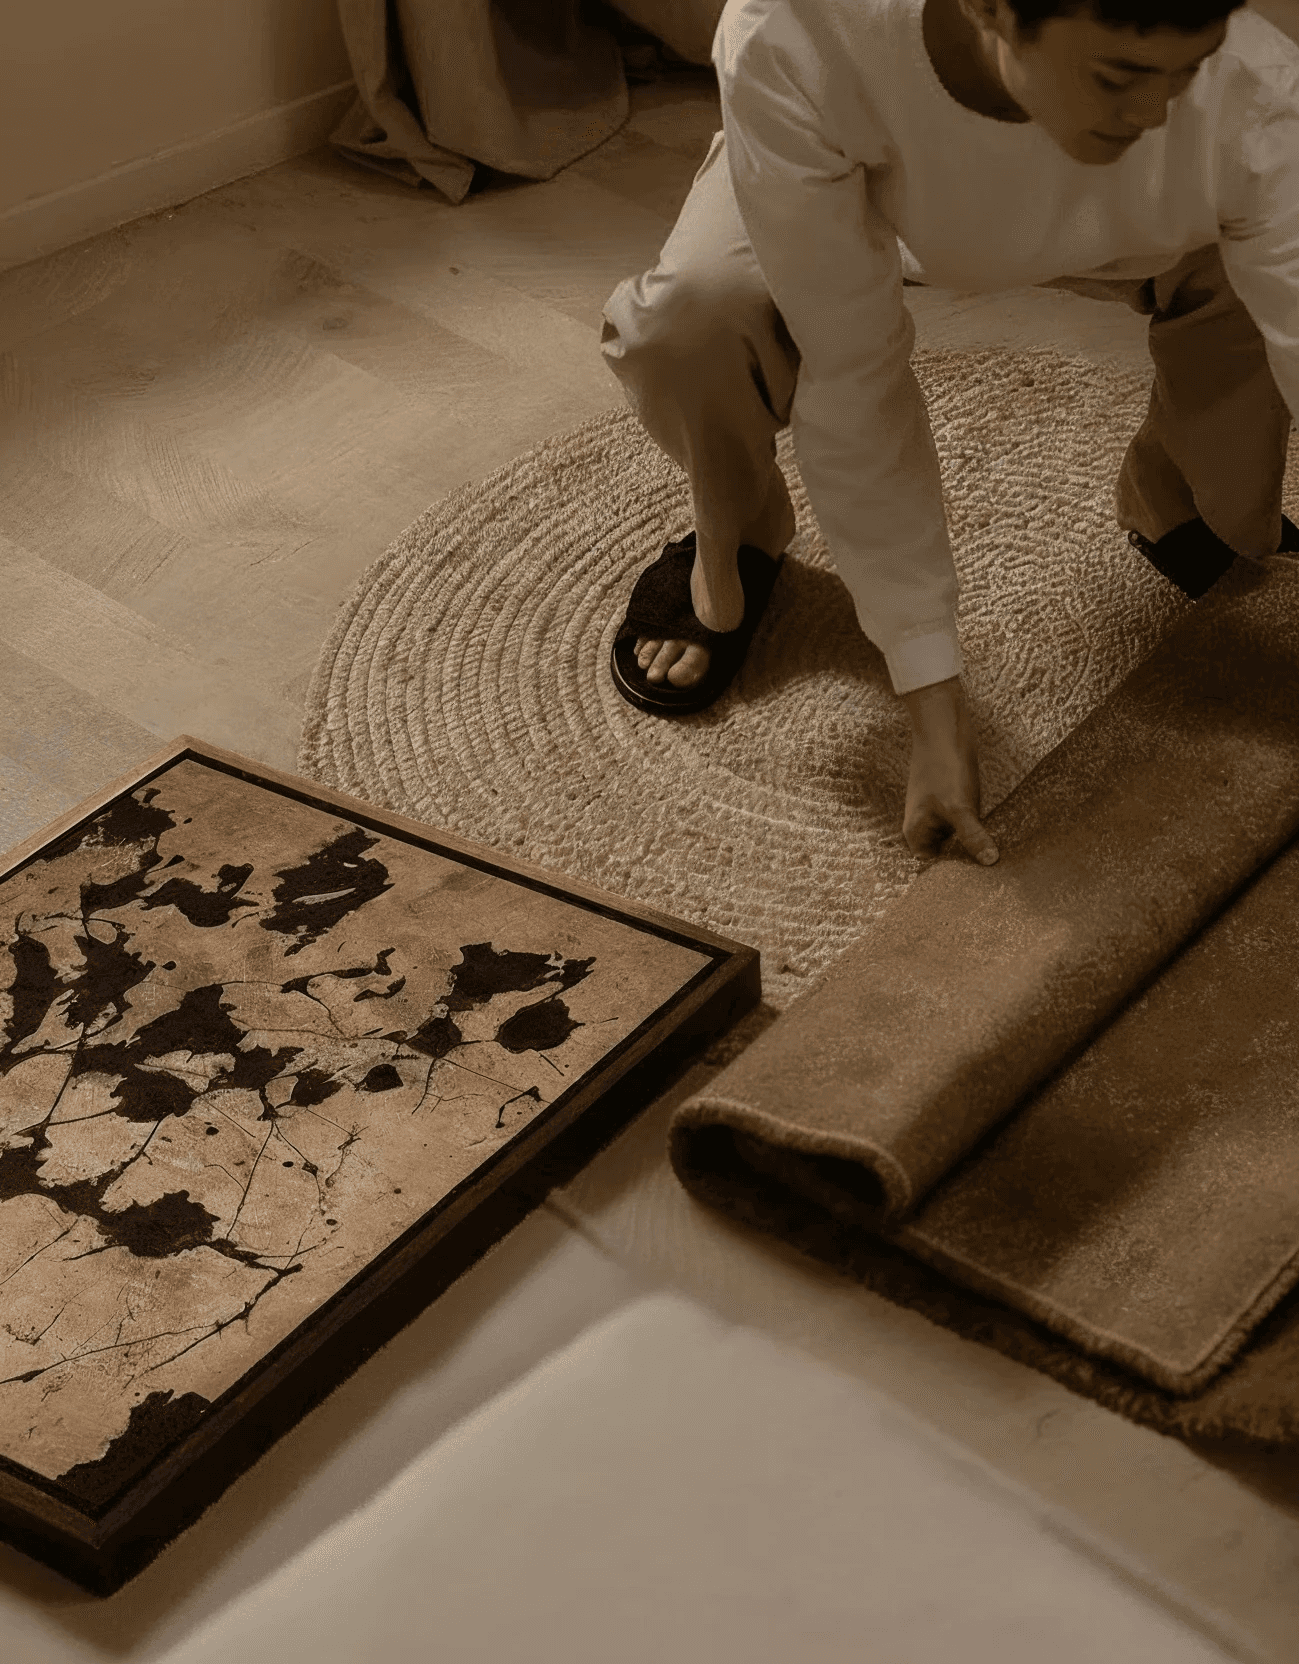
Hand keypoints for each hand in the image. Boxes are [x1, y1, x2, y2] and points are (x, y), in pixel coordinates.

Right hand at [900, 675, 998, 865]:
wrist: (944, 727)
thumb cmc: (943, 767)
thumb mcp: (959, 806)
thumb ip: (973, 836)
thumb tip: (990, 862)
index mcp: (917, 834)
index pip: (934, 869)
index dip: (955, 878)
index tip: (979, 888)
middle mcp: (926, 827)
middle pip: (948, 856)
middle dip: (969, 863)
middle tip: (996, 875)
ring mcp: (941, 815)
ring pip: (960, 840)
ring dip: (977, 845)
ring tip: (1002, 859)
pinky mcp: (955, 802)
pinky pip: (969, 825)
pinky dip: (981, 830)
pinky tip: (999, 835)